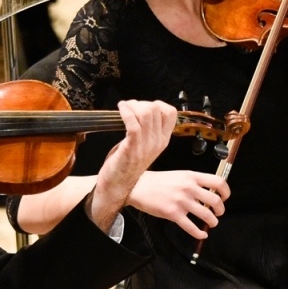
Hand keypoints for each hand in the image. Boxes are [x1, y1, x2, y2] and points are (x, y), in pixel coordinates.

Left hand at [87, 100, 177, 229]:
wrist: (117, 186)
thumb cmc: (126, 164)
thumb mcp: (144, 146)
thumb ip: (147, 129)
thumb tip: (141, 109)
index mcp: (162, 140)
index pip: (171, 113)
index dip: (157, 104)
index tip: (143, 106)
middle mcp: (157, 142)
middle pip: (157, 109)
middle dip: (141, 103)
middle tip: (130, 107)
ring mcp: (146, 145)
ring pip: (146, 113)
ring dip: (132, 106)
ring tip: (124, 108)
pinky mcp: (132, 147)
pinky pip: (133, 123)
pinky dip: (125, 111)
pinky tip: (120, 109)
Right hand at [129, 169, 229, 238]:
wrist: (138, 186)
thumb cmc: (158, 181)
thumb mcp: (180, 175)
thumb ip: (194, 182)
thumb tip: (209, 192)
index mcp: (192, 176)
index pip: (218, 182)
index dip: (226, 192)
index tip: (225, 198)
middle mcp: (189, 188)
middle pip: (215, 201)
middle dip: (220, 210)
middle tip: (218, 213)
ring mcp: (181, 201)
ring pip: (206, 215)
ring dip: (212, 222)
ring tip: (211, 223)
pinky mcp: (173, 214)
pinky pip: (191, 227)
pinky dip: (199, 233)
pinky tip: (202, 234)